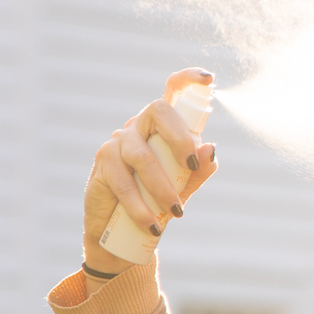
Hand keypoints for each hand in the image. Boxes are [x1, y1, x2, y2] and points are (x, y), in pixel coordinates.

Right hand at [83, 68, 217, 273]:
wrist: (121, 233)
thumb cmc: (156, 202)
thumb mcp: (182, 187)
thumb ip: (198, 170)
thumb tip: (210, 149)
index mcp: (162, 127)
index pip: (172, 91)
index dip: (189, 80)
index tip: (209, 80)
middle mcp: (139, 126)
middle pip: (158, 111)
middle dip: (179, 137)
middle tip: (191, 165)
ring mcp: (118, 142)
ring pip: (142, 155)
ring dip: (162, 186)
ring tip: (176, 212)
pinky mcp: (103, 163)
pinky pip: (124, 182)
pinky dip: (140, 205)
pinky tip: (152, 223)